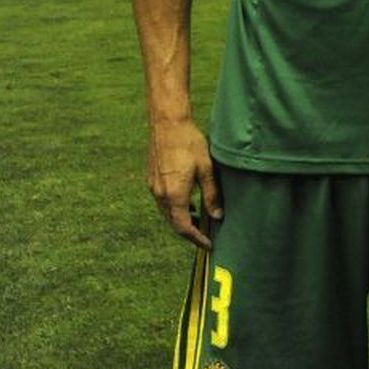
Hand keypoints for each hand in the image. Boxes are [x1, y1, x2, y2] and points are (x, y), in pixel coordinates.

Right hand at [146, 117, 221, 247]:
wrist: (167, 124)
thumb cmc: (189, 143)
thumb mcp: (206, 169)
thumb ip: (212, 194)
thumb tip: (217, 216)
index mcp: (174, 195)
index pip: (183, 227)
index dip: (196, 238)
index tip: (209, 244)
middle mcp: (160, 195)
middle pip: (173, 223)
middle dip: (189, 232)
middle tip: (205, 236)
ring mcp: (153, 187)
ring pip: (166, 213)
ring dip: (181, 220)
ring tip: (199, 220)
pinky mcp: (152, 179)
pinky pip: (162, 202)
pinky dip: (174, 209)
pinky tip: (187, 203)